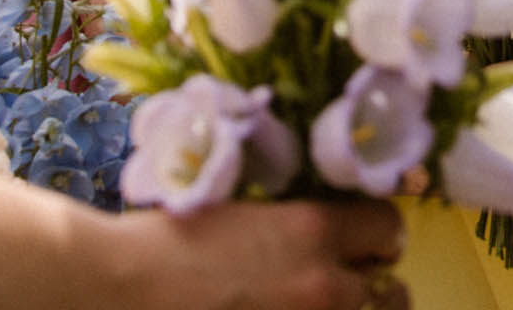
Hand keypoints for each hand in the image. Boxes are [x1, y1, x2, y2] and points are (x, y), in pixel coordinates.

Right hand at [114, 198, 409, 309]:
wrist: (121, 289)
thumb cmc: (171, 239)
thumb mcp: (247, 212)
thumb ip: (296, 223)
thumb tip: (325, 234)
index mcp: (314, 231)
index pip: (389, 228)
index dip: (377, 234)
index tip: (363, 240)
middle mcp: (323, 286)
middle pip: (390, 294)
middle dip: (374, 287)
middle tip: (353, 285)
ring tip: (326, 308)